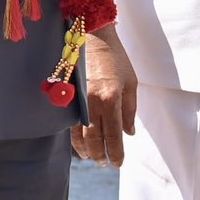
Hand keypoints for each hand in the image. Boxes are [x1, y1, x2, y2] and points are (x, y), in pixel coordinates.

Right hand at [73, 27, 138, 166]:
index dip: (116, 153)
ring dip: (86, 150)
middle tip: (106, 164)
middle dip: (101, 155)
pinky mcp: (68, 96)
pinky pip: (70, 123)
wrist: (92, 35)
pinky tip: (80, 143)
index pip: (113, 136)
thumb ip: (130, 110)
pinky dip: (75, 137)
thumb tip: (127, 133)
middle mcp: (92, 102)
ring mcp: (77, 99)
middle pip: (94, 139)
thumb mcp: (131, 82)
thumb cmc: (115, 57)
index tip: (118, 163)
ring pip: (79, 134)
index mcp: (111, 99)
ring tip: (92, 158)